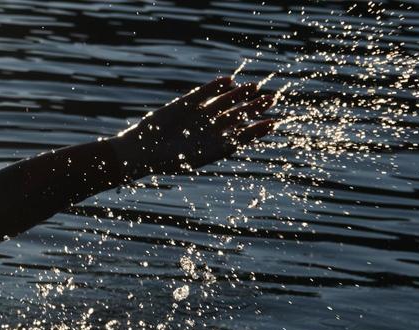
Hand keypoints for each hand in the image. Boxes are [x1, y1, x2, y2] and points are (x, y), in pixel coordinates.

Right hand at [122, 76, 279, 174]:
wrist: (145, 151)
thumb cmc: (174, 159)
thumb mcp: (205, 153)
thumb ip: (230, 144)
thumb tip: (250, 136)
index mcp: (215, 144)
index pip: (242, 134)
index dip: (258, 128)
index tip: (273, 122)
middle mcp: (210, 129)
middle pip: (237, 115)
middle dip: (254, 107)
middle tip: (271, 99)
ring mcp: (199, 115)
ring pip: (224, 101)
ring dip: (239, 94)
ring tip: (254, 87)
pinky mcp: (187, 103)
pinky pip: (205, 92)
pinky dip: (216, 86)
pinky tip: (229, 81)